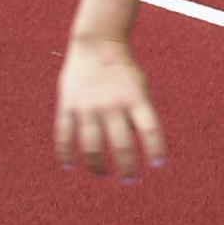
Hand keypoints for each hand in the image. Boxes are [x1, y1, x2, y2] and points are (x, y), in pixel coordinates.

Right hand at [54, 38, 165, 180]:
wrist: (98, 43)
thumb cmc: (123, 70)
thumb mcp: (139, 86)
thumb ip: (138, 113)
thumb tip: (135, 143)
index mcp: (136, 98)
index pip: (150, 129)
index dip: (155, 149)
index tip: (158, 165)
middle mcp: (113, 104)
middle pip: (121, 145)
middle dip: (127, 167)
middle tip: (130, 180)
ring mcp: (88, 106)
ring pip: (91, 147)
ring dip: (97, 166)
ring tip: (103, 173)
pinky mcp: (68, 106)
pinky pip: (65, 136)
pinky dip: (66, 154)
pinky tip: (71, 166)